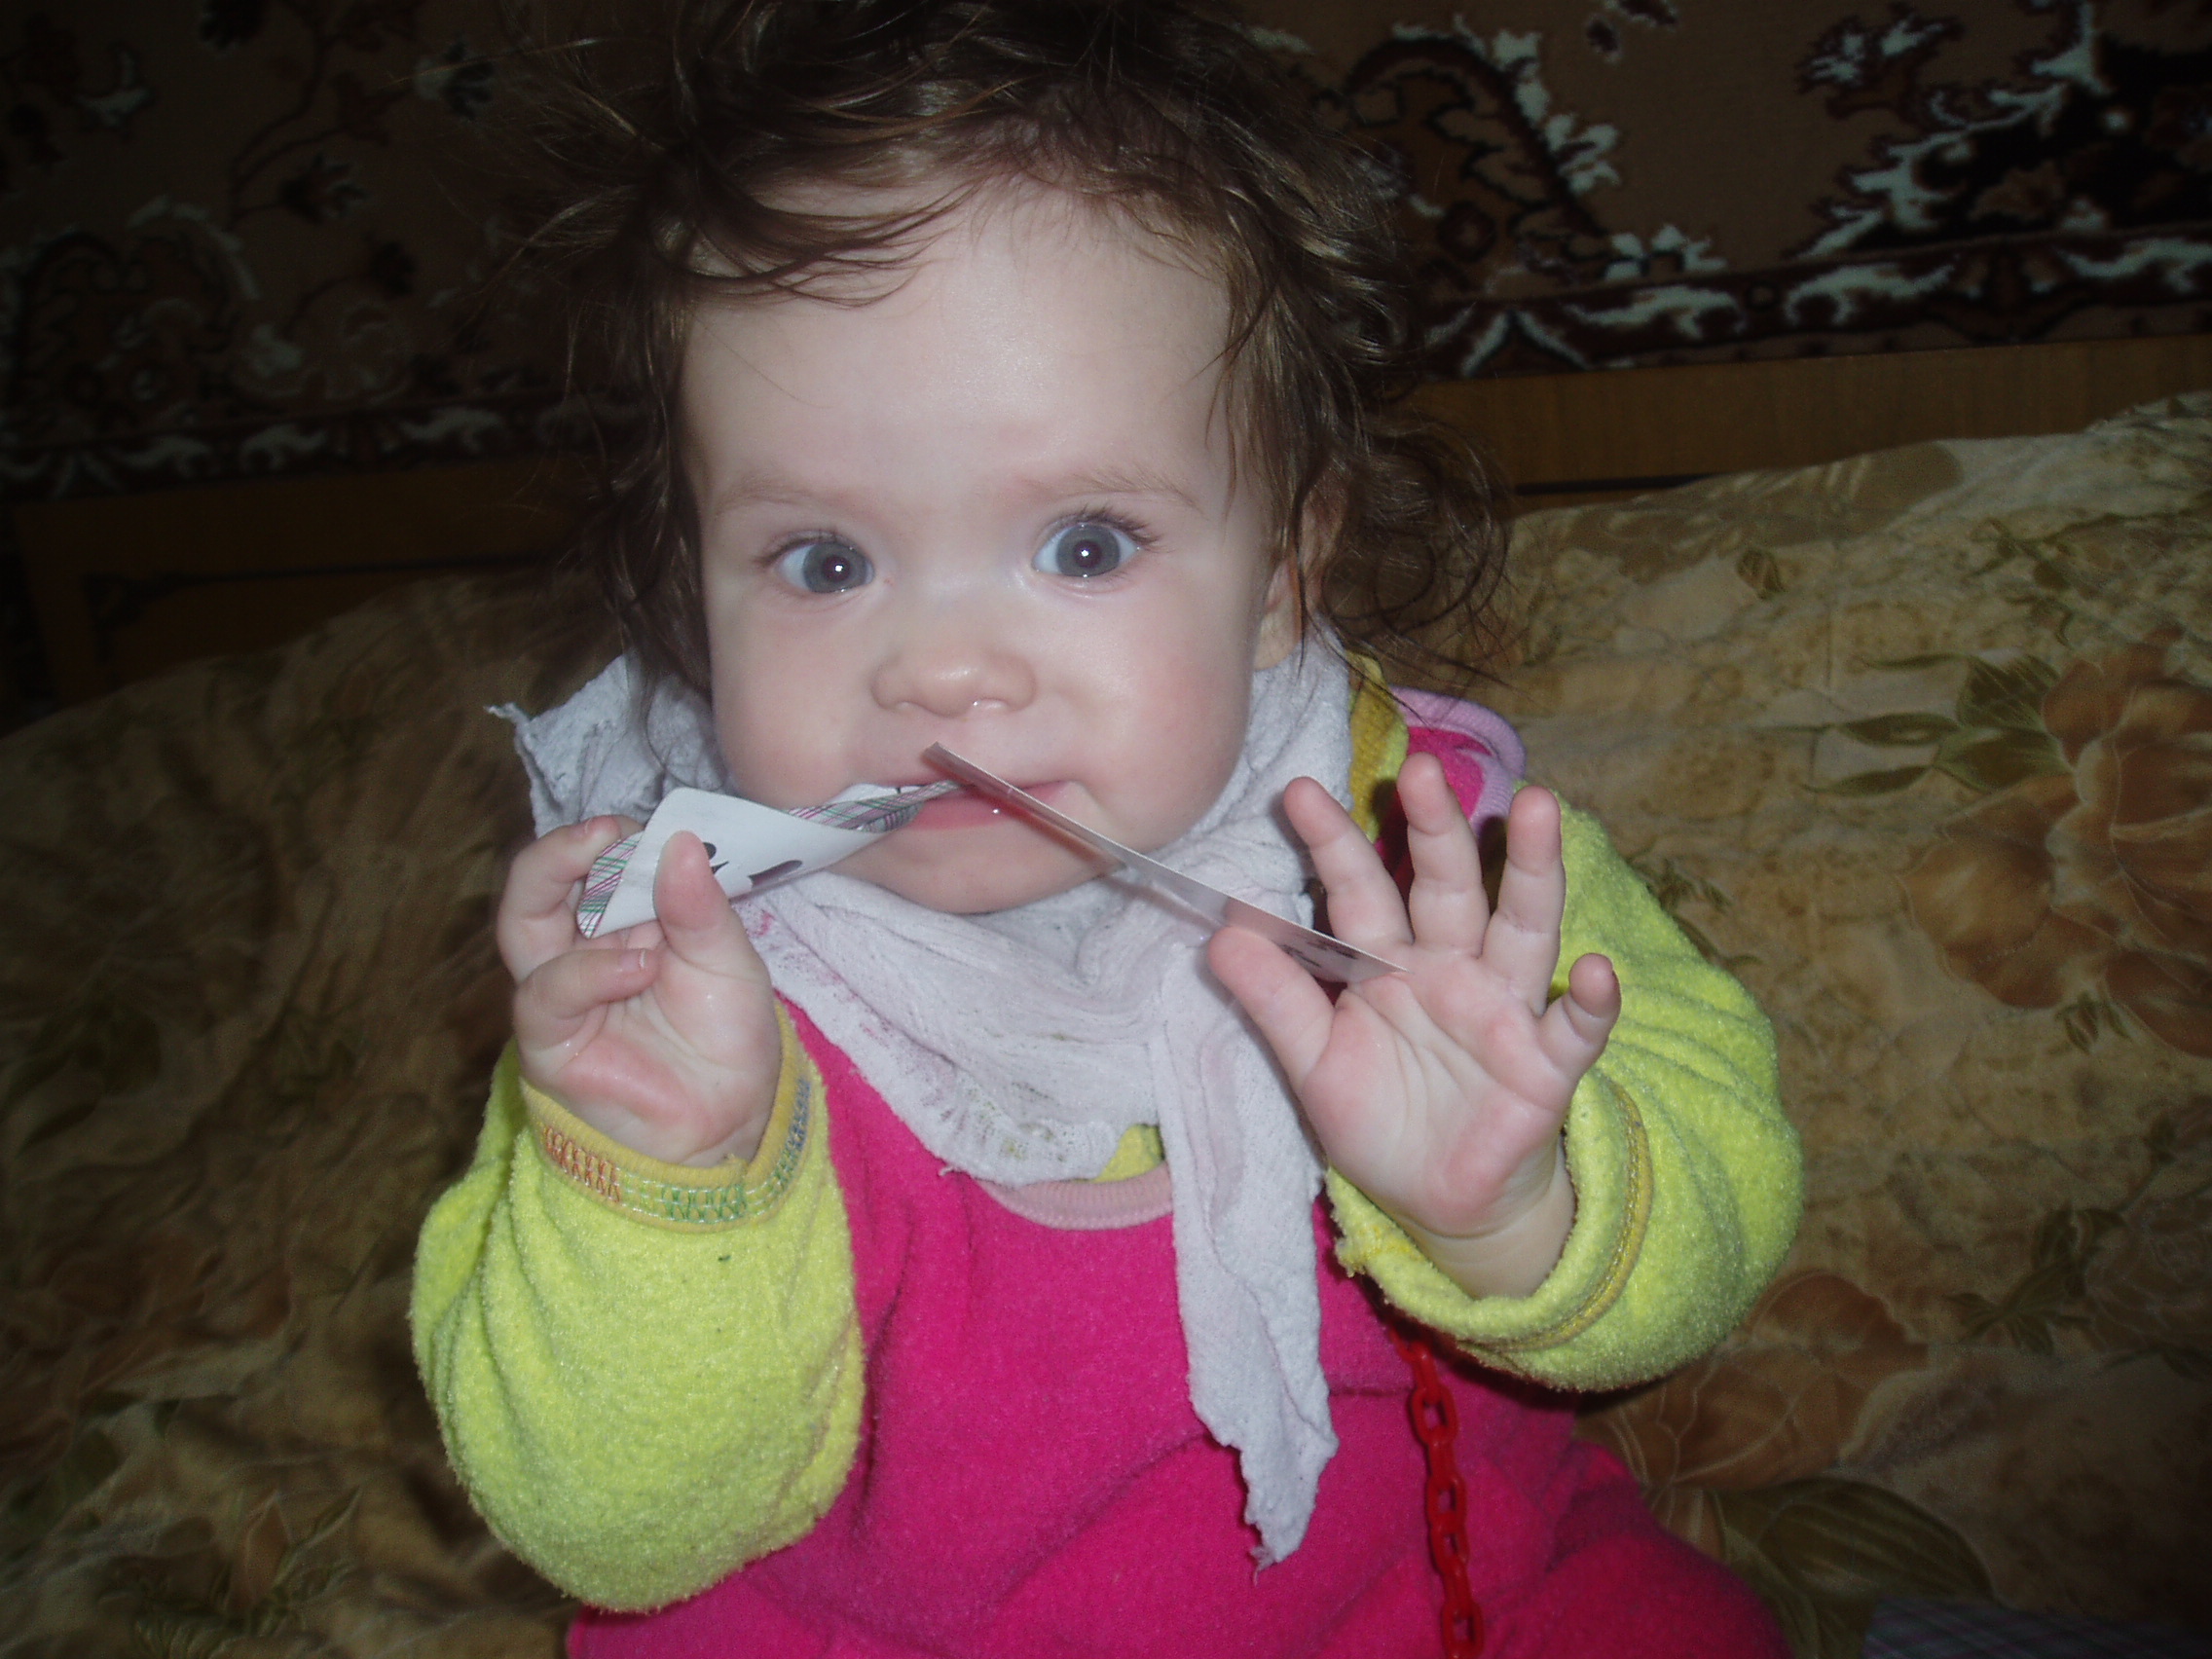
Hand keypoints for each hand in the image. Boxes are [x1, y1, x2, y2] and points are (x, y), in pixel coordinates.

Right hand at [499, 819, 782, 1166]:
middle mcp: (581, 951)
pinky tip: (639, 965)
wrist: (733, 1121)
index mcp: (623, 924)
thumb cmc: (727, 1040)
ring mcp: (562, 995)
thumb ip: (700, 907)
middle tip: (602, 831)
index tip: (652, 829)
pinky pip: (548, 994)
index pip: (596, 865)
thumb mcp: (729, 961)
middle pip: (537, 887)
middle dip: (560, 850)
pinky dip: (590, 972)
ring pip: (520, 927)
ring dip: (562, 890)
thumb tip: (678, 840)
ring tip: (619, 884)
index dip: (617, 840)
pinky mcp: (552, 1042)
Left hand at [1207, 758, 1619, 1298]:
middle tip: (1421, 768)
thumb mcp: (1314, 1062)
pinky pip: (1575, 1028)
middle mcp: (1450, 967)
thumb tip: (1219, 933)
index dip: (1331, 845)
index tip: (1297, 793)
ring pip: (1523, 926)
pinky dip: (1589, 1001)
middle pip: (1447, 885)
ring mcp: (1504, 1009)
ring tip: (1535, 808)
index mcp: (1388, 962)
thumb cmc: (1381, 1119)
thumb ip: (1275, 999)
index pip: (1358, 890)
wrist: (1439, 1204)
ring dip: (1531, 870)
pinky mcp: (1545, 1065)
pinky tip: (1593, 969)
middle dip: (1436, 828)